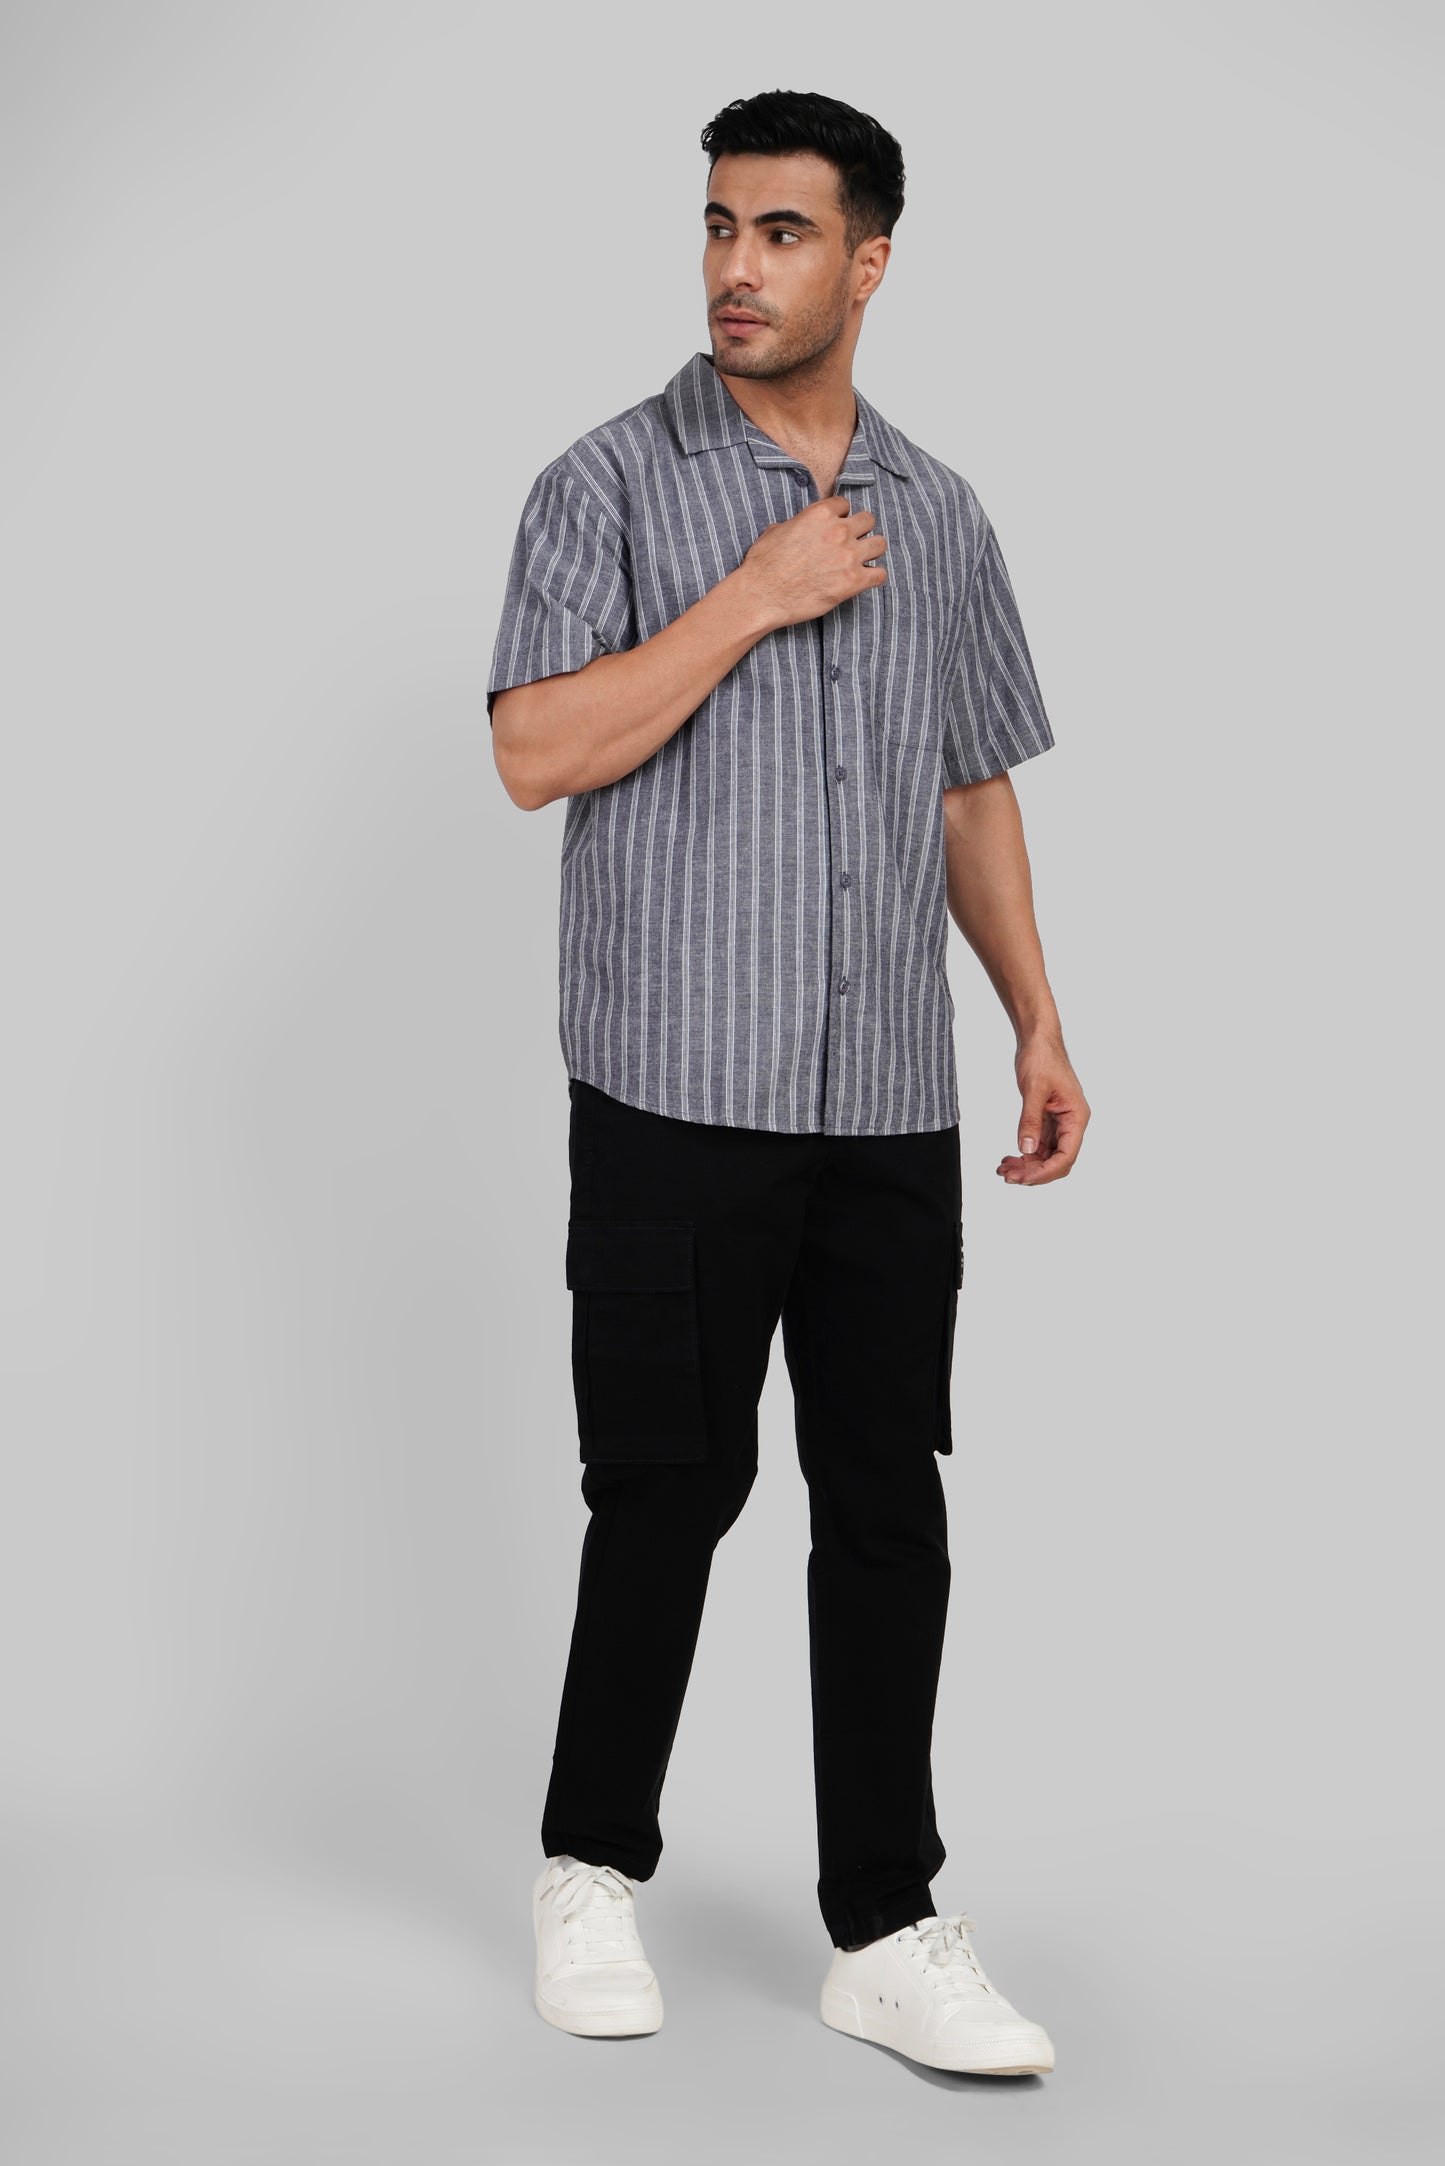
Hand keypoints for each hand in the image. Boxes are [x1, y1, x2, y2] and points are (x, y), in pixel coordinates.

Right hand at [736, 496, 887, 630]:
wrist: (762, 594)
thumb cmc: (763, 564)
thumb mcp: (776, 530)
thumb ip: (797, 524)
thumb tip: (799, 528)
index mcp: (820, 514)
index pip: (844, 504)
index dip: (840, 516)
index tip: (836, 526)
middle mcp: (838, 531)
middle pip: (868, 520)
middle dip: (861, 529)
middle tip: (852, 542)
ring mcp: (849, 556)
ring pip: (880, 544)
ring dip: (872, 551)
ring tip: (862, 560)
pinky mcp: (853, 581)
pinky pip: (880, 575)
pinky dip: (874, 576)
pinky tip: (864, 580)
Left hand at [997, 1034, 1089, 1185]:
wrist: (1037, 1039)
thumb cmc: (1042, 1057)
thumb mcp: (1034, 1089)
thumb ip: (1030, 1120)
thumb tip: (1026, 1149)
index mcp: (1077, 1117)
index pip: (1066, 1156)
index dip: (1045, 1172)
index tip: (1022, 1178)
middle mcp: (1071, 1123)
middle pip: (1057, 1161)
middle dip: (1033, 1172)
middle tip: (1007, 1176)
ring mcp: (1060, 1123)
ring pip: (1046, 1156)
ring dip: (1026, 1166)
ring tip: (1003, 1169)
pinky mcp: (1047, 1120)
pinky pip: (1038, 1145)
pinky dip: (1024, 1154)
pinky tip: (1008, 1158)